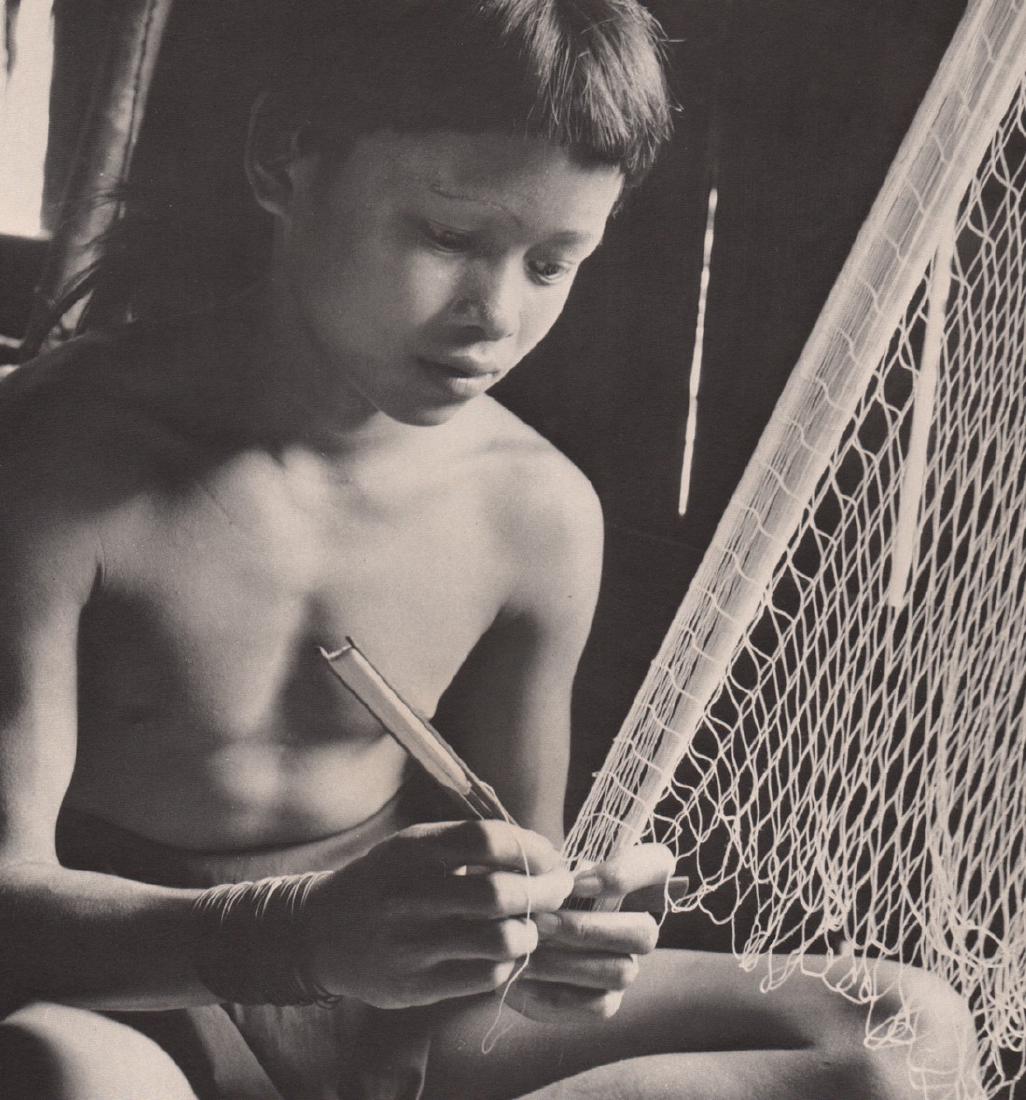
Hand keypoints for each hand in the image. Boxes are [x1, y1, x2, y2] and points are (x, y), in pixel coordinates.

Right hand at [301, 819, 572, 1008]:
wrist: (320, 932)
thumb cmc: (384, 882)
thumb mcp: (413, 848)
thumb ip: (466, 845)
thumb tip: (539, 851)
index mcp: (411, 850)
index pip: (485, 839)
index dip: (529, 847)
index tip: (549, 856)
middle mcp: (409, 896)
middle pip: (500, 893)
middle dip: (544, 891)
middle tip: (558, 890)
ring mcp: (411, 945)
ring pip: (500, 940)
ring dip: (530, 932)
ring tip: (531, 926)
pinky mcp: (416, 986)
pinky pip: (485, 976)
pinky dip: (510, 963)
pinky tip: (507, 952)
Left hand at [509, 842, 674, 1022]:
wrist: (509, 935)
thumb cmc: (532, 891)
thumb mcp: (541, 870)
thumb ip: (555, 870)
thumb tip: (559, 883)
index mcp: (630, 880)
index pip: (659, 864)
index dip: (626, 873)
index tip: (577, 883)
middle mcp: (639, 927)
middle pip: (645, 932)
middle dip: (588, 928)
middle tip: (543, 923)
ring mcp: (626, 967)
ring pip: (621, 971)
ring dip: (567, 961)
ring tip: (529, 948)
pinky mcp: (607, 1002)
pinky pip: (596, 1004)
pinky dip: (554, 989)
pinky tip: (524, 974)